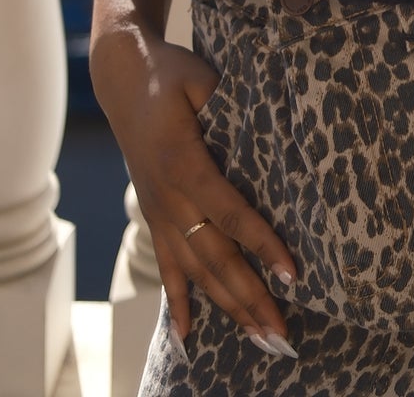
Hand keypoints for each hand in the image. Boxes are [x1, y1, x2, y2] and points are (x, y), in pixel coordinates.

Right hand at [89, 25, 300, 361]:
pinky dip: (178, 303)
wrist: (122, 79)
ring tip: (258, 339)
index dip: (261, 244)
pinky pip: (166, 267)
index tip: (291, 273)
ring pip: (194, 271)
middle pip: (215, 257)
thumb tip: (264, 126)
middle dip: (250, 297)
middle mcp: (169, 198)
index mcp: (184, 163)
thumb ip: (226, 103)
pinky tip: (187, 338)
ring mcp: (159, 211)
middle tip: (283, 334)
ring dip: (227, 307)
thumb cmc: (170, 74)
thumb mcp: (199, 77)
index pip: (231, 214)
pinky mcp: (154, 216)